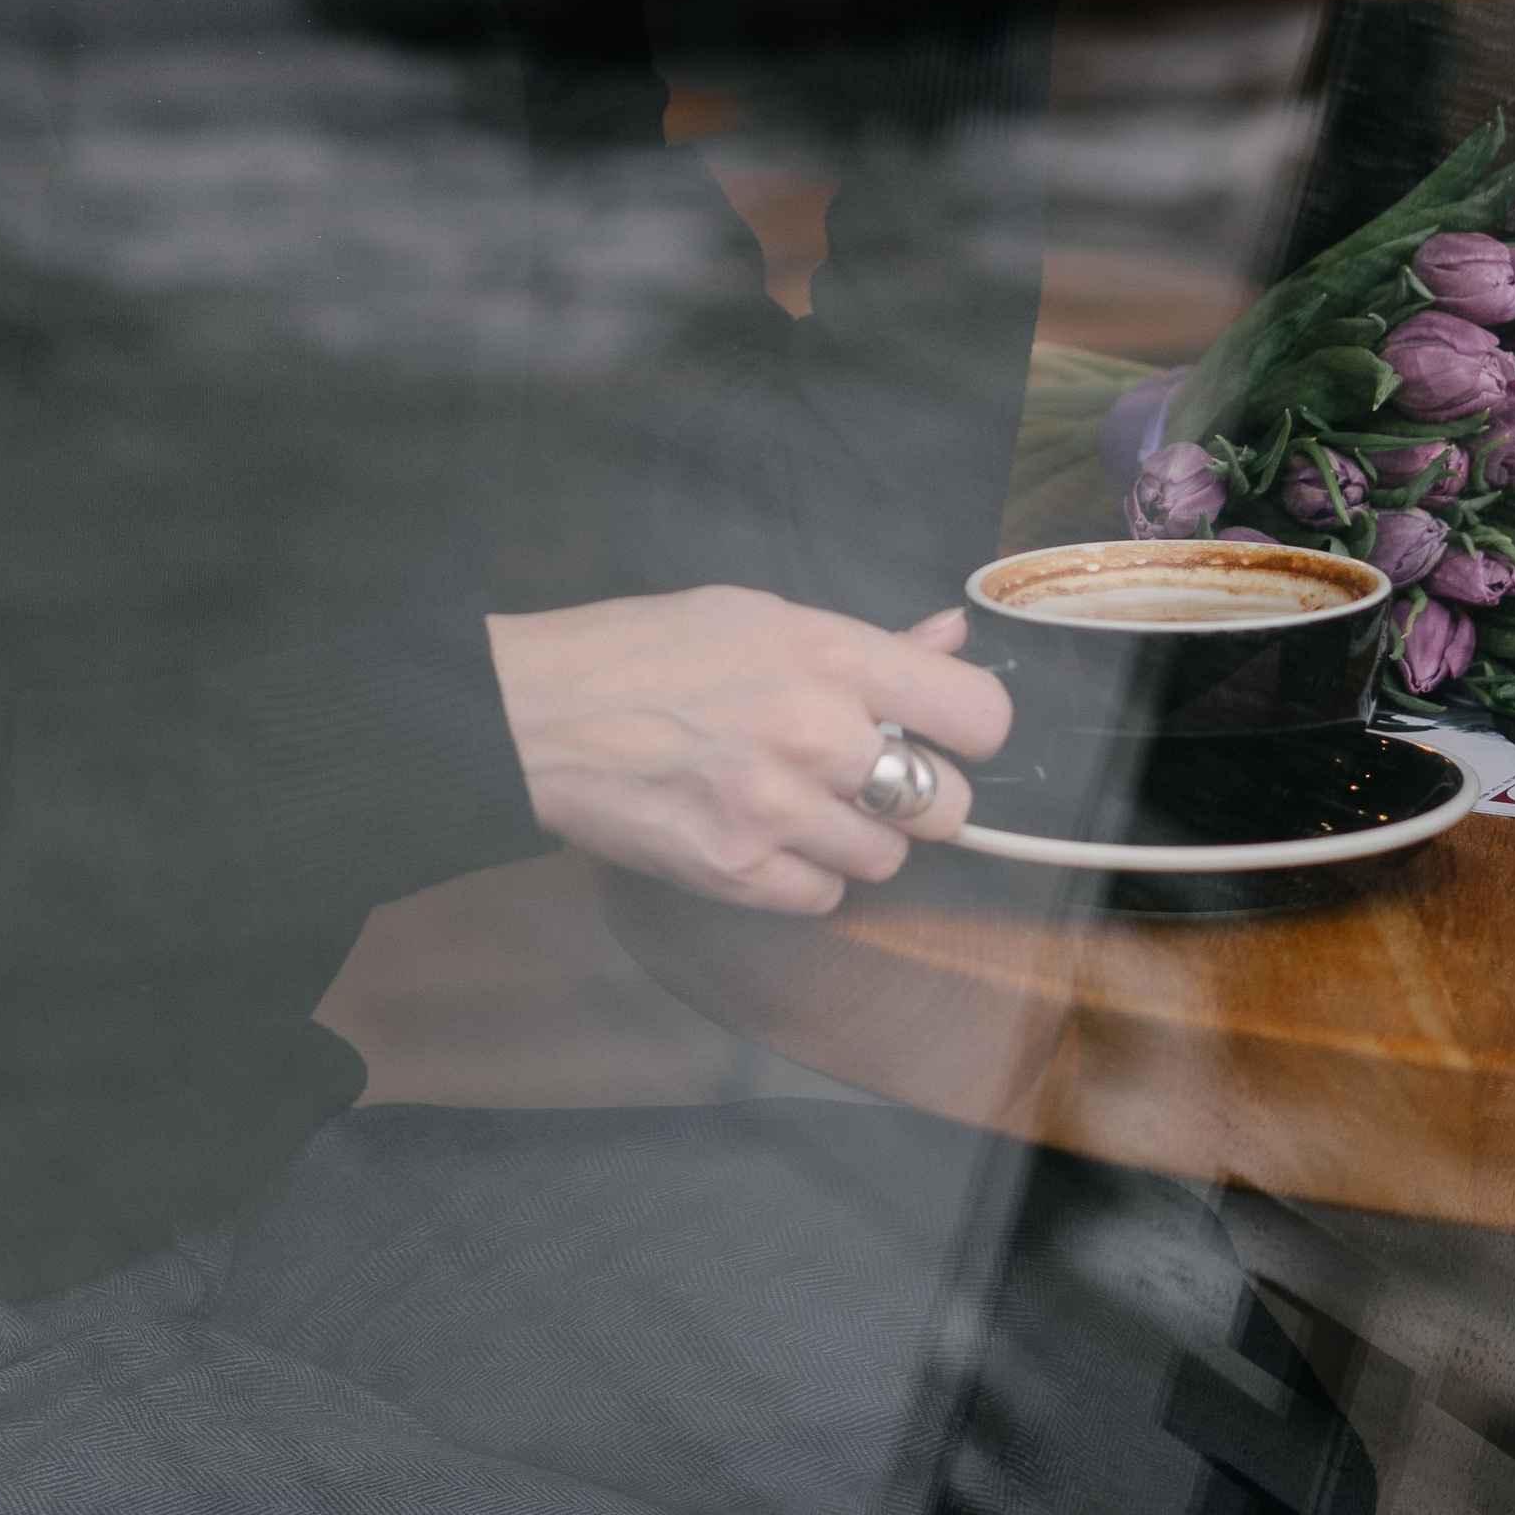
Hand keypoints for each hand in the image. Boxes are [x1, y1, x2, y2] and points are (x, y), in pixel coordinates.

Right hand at [485, 589, 1010, 912]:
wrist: (535, 715)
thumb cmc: (643, 652)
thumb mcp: (758, 616)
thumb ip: (866, 642)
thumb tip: (949, 637)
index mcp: (831, 655)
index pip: (979, 715)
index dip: (970, 730)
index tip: (946, 735)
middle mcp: (817, 733)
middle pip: (946, 805)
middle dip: (915, 796)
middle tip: (866, 777)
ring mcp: (778, 810)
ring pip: (887, 860)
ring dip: (856, 838)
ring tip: (799, 802)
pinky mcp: (737, 873)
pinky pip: (825, 898)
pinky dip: (804, 875)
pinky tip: (763, 836)